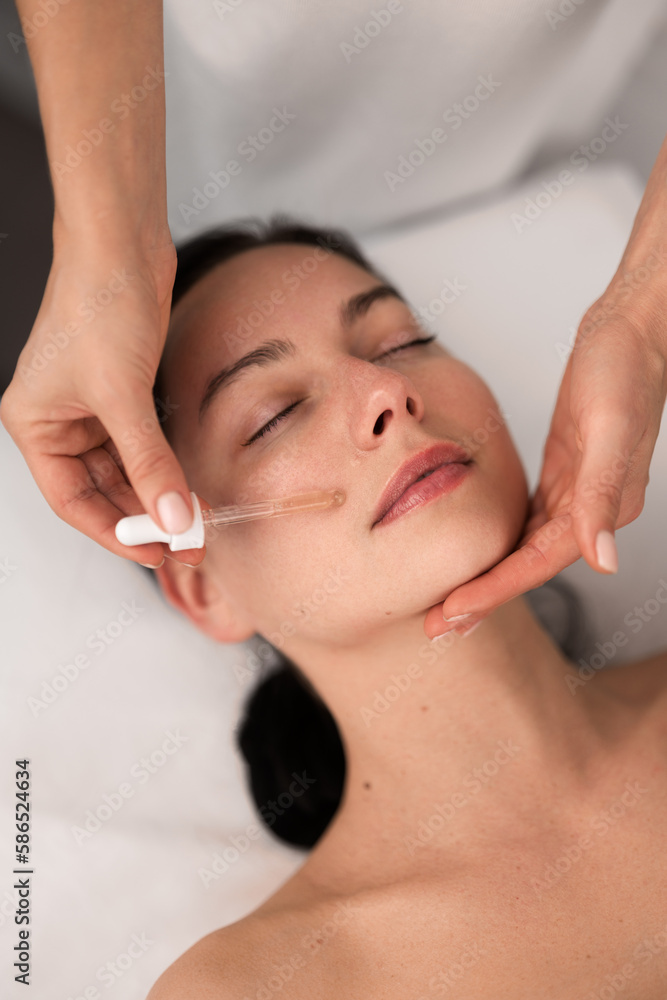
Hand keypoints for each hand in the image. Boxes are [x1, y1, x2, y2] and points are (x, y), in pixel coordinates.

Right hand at [0, 233, 204, 569]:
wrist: (122, 244)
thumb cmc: (98, 304)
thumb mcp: (123, 396)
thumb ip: (150, 462)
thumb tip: (172, 517)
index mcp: (35, 426)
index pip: (72, 501)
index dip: (114, 534)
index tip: (156, 554)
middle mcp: (58, 423)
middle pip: (101, 491)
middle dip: (143, 517)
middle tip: (186, 541)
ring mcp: (91, 411)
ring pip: (125, 472)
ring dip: (158, 494)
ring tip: (195, 519)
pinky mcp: (123, 395)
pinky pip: (143, 447)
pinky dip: (164, 466)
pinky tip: (188, 486)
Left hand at [423, 268, 666, 639]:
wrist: (630, 335)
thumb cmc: (624, 373)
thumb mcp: (611, 429)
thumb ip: (604, 495)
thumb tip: (603, 560)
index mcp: (602, 508)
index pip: (538, 565)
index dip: (494, 592)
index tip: (452, 614)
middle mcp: (590, 510)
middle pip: (527, 567)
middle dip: (483, 598)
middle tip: (437, 625)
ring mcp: (576, 494)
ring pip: (525, 550)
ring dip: (489, 577)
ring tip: (449, 602)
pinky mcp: (563, 475)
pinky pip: (528, 523)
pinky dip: (501, 543)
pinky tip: (476, 553)